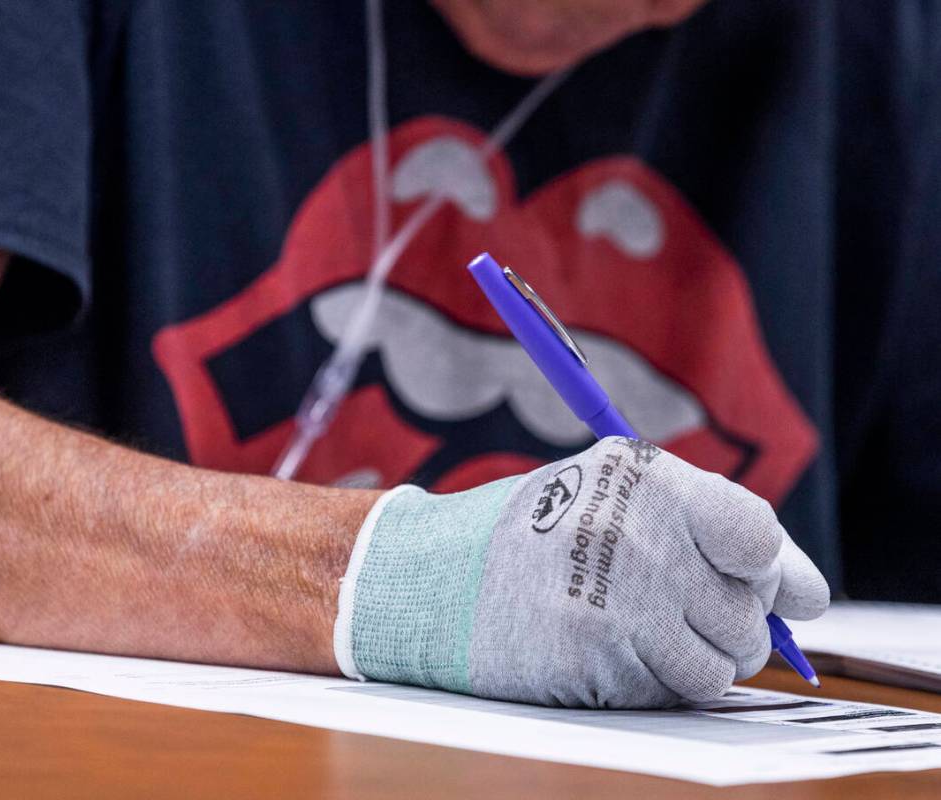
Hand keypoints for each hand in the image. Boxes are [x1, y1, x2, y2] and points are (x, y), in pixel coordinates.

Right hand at [333, 436, 828, 707]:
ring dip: (695, 657)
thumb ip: (712, 531)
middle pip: (750, 610)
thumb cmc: (542, 534)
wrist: (439, 578)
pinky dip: (659, 681)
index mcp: (647, 479)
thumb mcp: (618, 496)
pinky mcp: (601, 659)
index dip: (767, 569)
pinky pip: (677, 690)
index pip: (758, 536)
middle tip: (666, 604)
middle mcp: (640, 535)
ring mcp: (621, 600)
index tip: (750, 580)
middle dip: (725, 620)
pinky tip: (613, 651)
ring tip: (639, 628)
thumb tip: (807, 594)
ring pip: (724, 662)